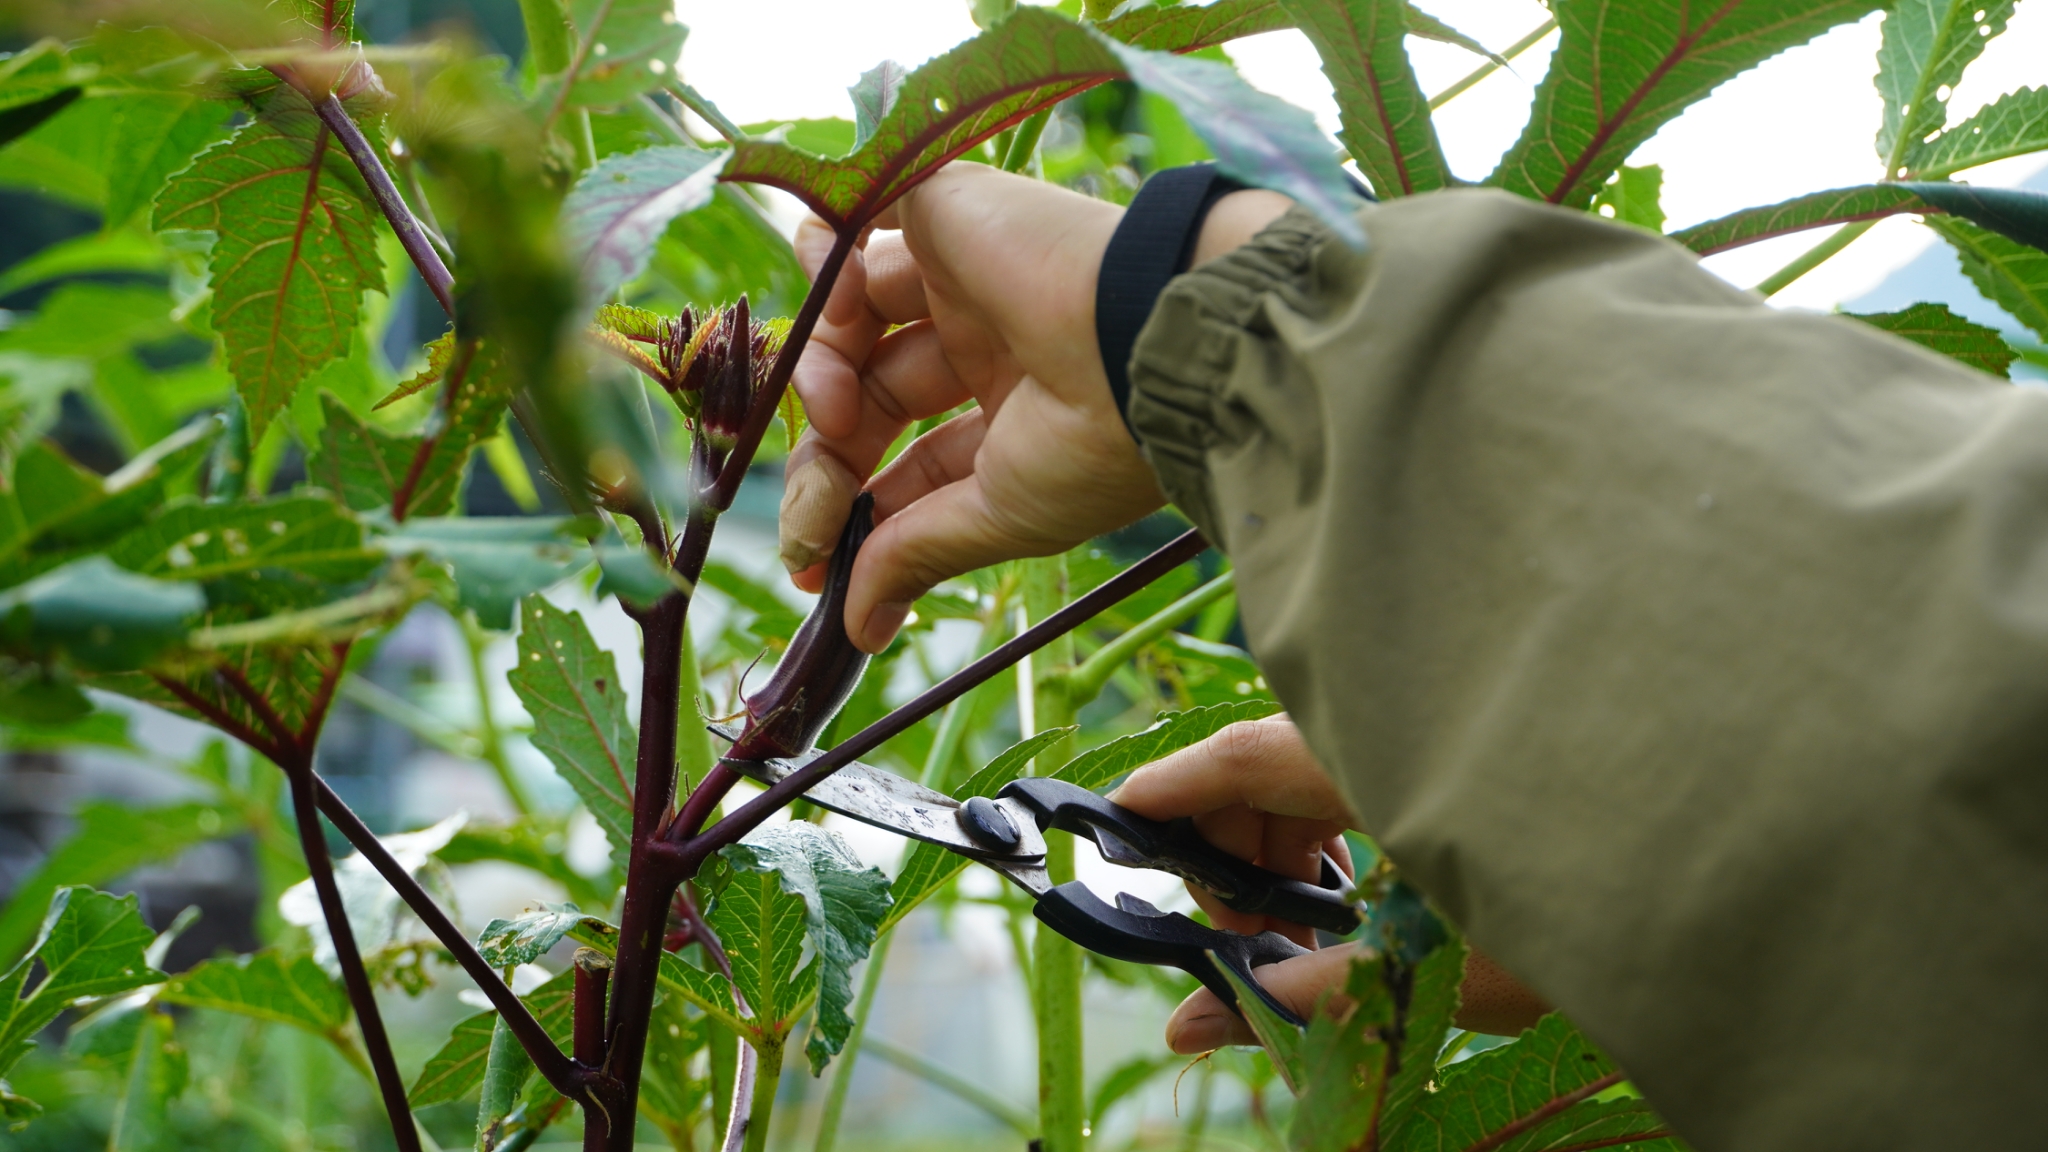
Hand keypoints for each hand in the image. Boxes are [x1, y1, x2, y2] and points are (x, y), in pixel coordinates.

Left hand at [780, 163, 1292, 651]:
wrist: (1149, 340)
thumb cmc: (1099, 441)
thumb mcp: (999, 516)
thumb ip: (915, 553)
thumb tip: (859, 629)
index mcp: (1016, 408)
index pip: (910, 457)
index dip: (854, 504)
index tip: (812, 562)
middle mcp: (989, 338)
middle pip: (869, 393)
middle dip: (826, 455)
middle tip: (811, 507)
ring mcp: (965, 272)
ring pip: (852, 316)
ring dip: (819, 371)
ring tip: (833, 410)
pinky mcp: (946, 209)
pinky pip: (856, 221)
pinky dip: (823, 266)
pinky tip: (835, 313)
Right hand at [1108, 715, 1551, 1050]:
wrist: (1722, 896)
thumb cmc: (1589, 929)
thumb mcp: (1425, 974)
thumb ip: (1298, 994)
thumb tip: (1187, 1024)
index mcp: (1375, 761)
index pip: (1236, 757)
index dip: (1167, 796)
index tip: (1114, 834)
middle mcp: (1398, 731)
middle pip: (1267, 771)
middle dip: (1235, 859)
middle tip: (1242, 947)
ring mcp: (1435, 739)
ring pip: (1317, 778)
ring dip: (1290, 856)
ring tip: (1307, 940)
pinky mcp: (1467, 759)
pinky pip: (1370, 781)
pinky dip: (1344, 840)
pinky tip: (1366, 903)